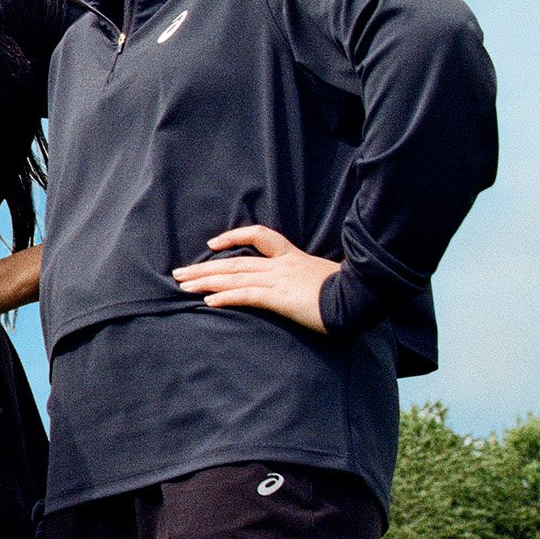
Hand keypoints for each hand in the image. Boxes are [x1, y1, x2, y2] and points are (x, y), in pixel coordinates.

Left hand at [171, 223, 338, 335]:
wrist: (360, 299)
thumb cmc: (348, 292)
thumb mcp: (325, 278)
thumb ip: (306, 279)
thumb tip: (298, 288)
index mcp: (292, 258)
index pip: (260, 238)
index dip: (234, 237)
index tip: (212, 245)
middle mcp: (281, 265)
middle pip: (235, 261)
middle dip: (205, 267)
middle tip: (179, 273)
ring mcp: (279, 279)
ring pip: (235, 276)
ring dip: (206, 281)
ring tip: (183, 286)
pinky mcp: (280, 297)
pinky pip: (247, 295)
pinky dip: (226, 297)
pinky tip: (209, 301)